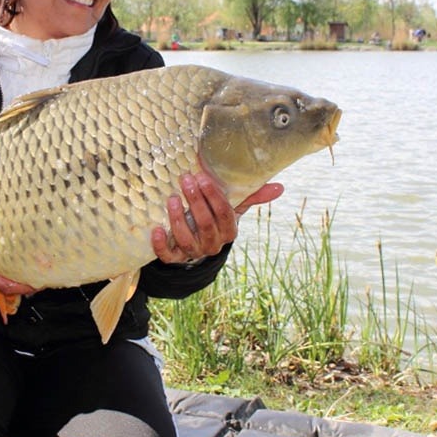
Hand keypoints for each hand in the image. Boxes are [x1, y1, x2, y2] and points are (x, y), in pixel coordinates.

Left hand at [151, 173, 283, 264]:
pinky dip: (161, 244)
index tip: (202, 177)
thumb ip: (252, 197)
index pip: (224, 214)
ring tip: (172, 198)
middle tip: (186, 180)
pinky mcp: (175, 259)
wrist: (198, 245)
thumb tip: (280, 187)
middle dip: (196, 202)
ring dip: (178, 219)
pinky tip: (157, 229)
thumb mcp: (233, 208)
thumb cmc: (216, 219)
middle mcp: (213, 244)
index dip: (213, 196)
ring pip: (187, 240)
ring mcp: (194, 253)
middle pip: (206, 224)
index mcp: (229, 231)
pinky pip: (168, 257)